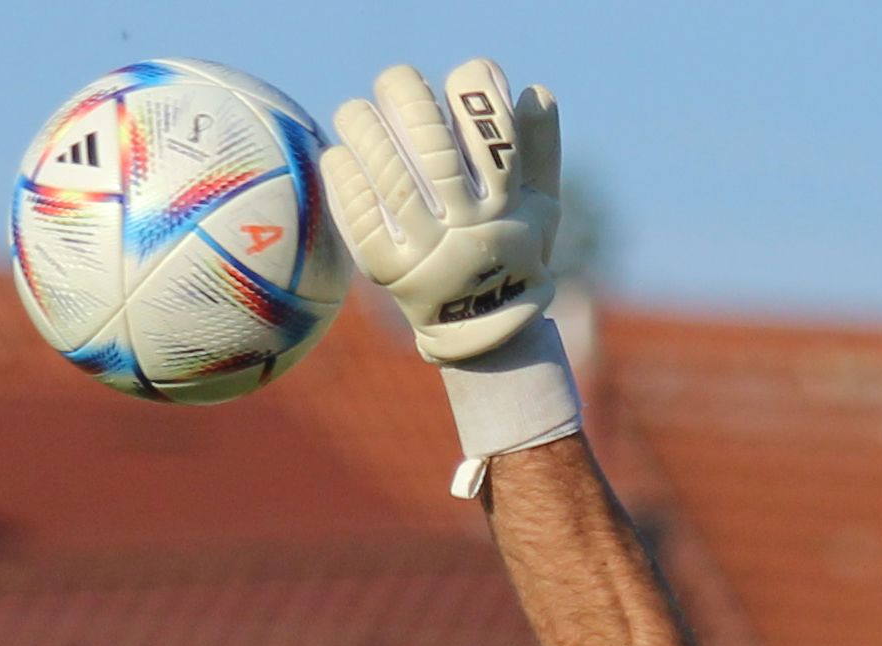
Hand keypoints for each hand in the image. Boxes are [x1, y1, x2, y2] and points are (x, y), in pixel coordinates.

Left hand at [320, 61, 561, 363]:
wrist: (486, 331)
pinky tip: (339, 156)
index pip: (494, 128)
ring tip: (354, 111)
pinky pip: (361, 219)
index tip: (464, 76)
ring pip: (390, 175)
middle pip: (432, 143)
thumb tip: (534, 90)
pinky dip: (345, 181)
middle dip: (409, 95)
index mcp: (507, 202)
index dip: (476, 86)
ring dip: (366, 130)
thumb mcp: (541, 206)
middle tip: (394, 80)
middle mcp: (468, 225)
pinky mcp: (391, 272)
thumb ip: (542, 149)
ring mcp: (428, 250)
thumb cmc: (515, 252)